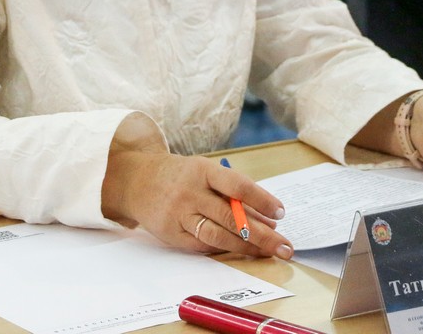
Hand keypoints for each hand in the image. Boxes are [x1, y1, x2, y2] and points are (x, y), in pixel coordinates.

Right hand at [101, 121, 292, 258]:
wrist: (137, 181)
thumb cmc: (181, 176)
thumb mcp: (204, 172)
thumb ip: (232, 192)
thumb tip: (268, 218)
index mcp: (202, 171)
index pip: (237, 186)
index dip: (261, 200)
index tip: (280, 212)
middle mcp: (190, 193)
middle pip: (232, 217)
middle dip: (263, 234)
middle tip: (285, 246)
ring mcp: (179, 215)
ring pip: (218, 235)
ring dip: (247, 247)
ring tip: (268, 252)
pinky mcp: (172, 234)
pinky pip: (203, 245)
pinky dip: (225, 249)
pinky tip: (241, 251)